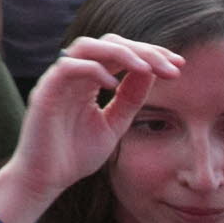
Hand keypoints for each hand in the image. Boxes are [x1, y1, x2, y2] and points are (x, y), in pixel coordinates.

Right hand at [1, 34, 182, 209]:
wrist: (46, 180)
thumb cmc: (75, 155)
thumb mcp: (114, 124)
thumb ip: (130, 99)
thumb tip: (152, 72)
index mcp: (88, 80)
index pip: (120, 53)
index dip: (150, 54)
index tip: (178, 66)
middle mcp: (73, 74)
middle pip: (109, 42)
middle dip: (144, 50)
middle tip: (172, 66)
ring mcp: (57, 80)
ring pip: (88, 46)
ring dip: (121, 52)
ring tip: (147, 68)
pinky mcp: (45, 92)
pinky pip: (68, 67)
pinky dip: (94, 70)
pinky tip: (115, 85)